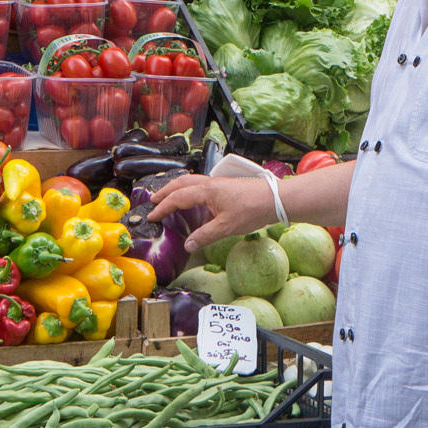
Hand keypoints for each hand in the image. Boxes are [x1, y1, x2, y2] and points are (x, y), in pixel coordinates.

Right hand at [147, 172, 278, 251]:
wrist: (275, 199)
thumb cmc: (252, 210)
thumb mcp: (226, 227)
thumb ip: (205, 236)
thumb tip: (187, 245)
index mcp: (206, 191)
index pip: (178, 198)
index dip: (163, 207)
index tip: (151, 216)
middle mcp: (210, 183)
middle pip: (181, 183)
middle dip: (166, 192)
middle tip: (153, 201)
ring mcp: (218, 184)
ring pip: (191, 182)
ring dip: (178, 189)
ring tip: (169, 198)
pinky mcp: (226, 187)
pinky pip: (202, 186)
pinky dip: (191, 191)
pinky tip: (195, 205)